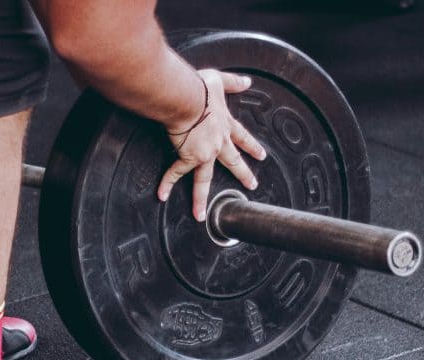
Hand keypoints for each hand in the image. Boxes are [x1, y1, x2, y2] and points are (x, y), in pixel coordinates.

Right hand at [158, 69, 267, 221]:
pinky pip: (175, 173)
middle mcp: (218, 142)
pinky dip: (167, 183)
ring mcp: (204, 153)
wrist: (187, 99)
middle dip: (243, 174)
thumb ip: (233, 82)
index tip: (261, 156)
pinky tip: (161, 195)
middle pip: (233, 162)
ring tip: (203, 214)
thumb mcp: (220, 81)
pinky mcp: (187, 156)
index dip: (252, 146)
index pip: (243, 137)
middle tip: (251, 185)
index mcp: (225, 125)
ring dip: (202, 197)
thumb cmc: (199, 88)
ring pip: (204, 179)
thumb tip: (247, 82)